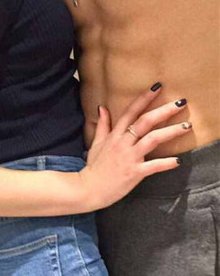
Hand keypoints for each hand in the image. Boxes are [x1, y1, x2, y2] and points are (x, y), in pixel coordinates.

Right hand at [80, 83, 191, 208]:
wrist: (89, 188)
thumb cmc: (94, 167)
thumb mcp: (96, 143)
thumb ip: (102, 125)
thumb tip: (102, 108)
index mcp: (114, 135)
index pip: (130, 112)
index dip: (144, 99)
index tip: (157, 87)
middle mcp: (123, 143)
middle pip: (145, 122)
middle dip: (164, 111)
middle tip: (181, 102)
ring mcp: (129, 157)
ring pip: (152, 139)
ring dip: (171, 132)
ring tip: (186, 126)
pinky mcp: (134, 172)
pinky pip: (153, 166)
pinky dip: (166, 163)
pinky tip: (177, 161)